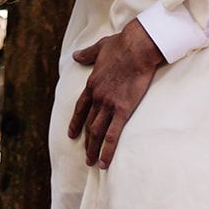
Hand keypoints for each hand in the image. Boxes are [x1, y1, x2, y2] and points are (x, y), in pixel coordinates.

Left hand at [68, 18, 164, 168]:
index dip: (76, 122)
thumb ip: (87, 54)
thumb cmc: (121, 45)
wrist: (137, 47)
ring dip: (93, 150)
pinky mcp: (123, 110)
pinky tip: (104, 163)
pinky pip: (112, 135)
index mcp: (92, 84)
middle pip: (89, 124)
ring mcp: (108, 105)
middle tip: (85, 156)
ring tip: (92, 163)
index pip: (80, 108)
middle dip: (86, 141)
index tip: (71, 134)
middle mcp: (97, 97)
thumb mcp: (100, 47)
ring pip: (97, 133)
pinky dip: (107, 151)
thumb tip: (76, 56)